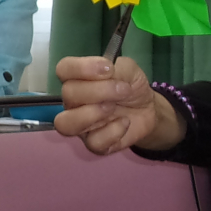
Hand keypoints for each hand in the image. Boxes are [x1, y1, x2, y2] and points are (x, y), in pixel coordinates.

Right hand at [53, 55, 177, 154]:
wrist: (147, 110)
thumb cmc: (130, 86)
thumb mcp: (129, 70)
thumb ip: (117, 67)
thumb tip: (106, 70)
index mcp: (78, 79)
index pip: (63, 69)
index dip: (81, 68)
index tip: (108, 68)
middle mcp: (73, 102)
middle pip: (68, 94)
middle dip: (98, 90)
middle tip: (123, 90)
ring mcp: (80, 125)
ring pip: (65, 123)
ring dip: (91, 114)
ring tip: (112, 108)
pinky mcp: (94, 143)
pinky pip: (93, 142)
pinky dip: (113, 131)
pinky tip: (125, 123)